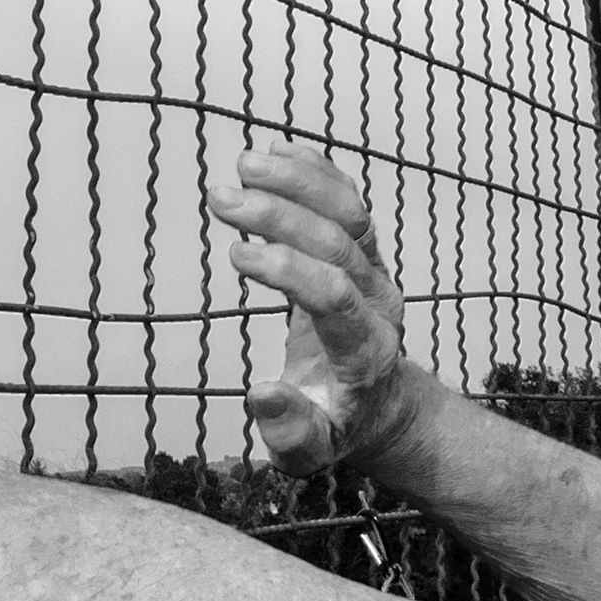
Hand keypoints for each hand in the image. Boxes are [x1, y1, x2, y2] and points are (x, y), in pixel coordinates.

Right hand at [208, 148, 429, 477]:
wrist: (380, 404)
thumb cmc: (336, 427)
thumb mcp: (310, 452)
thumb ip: (289, 431)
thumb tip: (261, 394)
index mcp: (364, 350)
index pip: (335, 295)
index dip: (288, 269)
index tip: (235, 255)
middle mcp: (378, 301)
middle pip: (340, 242)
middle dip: (280, 215)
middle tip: (220, 197)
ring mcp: (376, 270)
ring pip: (349, 212)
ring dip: (299, 181)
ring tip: (243, 163)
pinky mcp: (365, 251)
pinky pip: (348, 201)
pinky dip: (317, 170)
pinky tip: (278, 149)